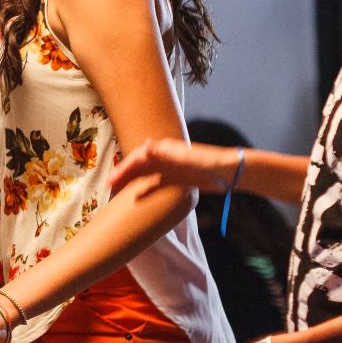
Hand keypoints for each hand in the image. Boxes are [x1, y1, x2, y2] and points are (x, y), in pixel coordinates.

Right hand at [112, 138, 233, 195]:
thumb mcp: (189, 159)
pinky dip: (145, 189)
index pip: (138, 157)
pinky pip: (156, 183)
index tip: (112, 180)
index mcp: (165, 149)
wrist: (232, 172)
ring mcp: (170, 168)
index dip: (124, 168)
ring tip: (117, 192)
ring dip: (131, 181)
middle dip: (123, 175)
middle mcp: (165, 157)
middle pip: (138, 165)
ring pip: (144, 174)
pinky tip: (137, 197)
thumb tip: (146, 145)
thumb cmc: (211, 163)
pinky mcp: (177, 178)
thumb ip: (167, 154)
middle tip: (109, 188)